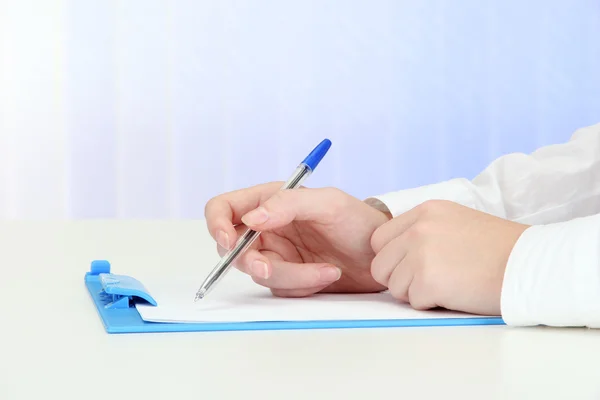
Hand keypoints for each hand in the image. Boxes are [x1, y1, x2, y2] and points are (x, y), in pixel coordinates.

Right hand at [204, 182, 390, 296]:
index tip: (229, 242)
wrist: (381, 256)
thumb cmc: (358, 221)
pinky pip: (279, 289)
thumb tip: (251, 219)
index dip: (216, 224)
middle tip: (270, 268)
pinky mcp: (287, 278)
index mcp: (268, 201)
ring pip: (259, 273)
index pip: (223, 208)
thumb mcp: (328, 203)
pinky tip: (326, 275)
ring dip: (292, 276)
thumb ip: (288, 204)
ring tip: (327, 270)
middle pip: (233, 249)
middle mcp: (266, 228)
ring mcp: (276, 254)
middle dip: (253, 262)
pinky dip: (302, 286)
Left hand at [370, 200, 528, 314]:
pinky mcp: (427, 280)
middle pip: (380, 265)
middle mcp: (417, 229)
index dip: (392, 258)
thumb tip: (395, 254)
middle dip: (399, 279)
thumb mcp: (455, 221)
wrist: (529, 264)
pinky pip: (413, 302)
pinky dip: (431, 304)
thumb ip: (422, 232)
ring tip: (447, 285)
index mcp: (424, 212)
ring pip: (394, 286)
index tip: (411, 266)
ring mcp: (420, 254)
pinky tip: (454, 293)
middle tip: (428, 281)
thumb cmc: (499, 248)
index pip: (379, 239)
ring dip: (415, 293)